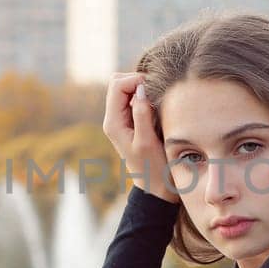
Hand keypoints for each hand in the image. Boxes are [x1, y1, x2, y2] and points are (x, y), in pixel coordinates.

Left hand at [103, 72, 177, 202]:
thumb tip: (140, 89)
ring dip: (140, 89)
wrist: (156, 187)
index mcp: (113, 123)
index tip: (154, 89)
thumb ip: (142, 114)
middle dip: (136, 81)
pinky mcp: (130, 122)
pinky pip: (132, 99)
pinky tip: (155, 107)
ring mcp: (121, 120)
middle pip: (117, 83)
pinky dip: (144, 96)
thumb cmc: (153, 168)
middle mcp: (113, 119)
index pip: (117, 85)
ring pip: (124, 89)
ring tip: (156, 101)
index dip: (135, 80)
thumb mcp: (147, 141)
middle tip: (155, 93)